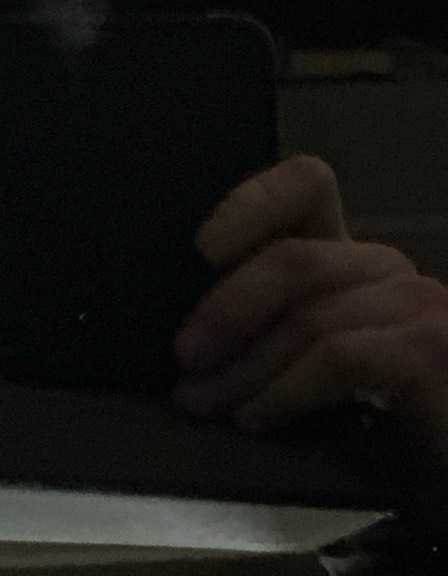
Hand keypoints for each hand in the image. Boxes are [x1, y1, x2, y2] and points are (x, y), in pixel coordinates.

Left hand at [173, 155, 447, 467]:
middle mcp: (388, 270)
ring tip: (203, 401)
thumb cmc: (383, 422)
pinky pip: (338, 356)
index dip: (252, 202)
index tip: (201, 248)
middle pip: (293, 258)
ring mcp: (419, 305)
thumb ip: (269, 326)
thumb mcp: (311, 361)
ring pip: (308, 316)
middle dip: (226, 309)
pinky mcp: (432, 349)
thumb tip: (189, 330)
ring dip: (244, 366)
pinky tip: (256, 419)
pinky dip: (285, 390)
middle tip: (185, 357)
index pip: (307, 186)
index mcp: (352, 262)